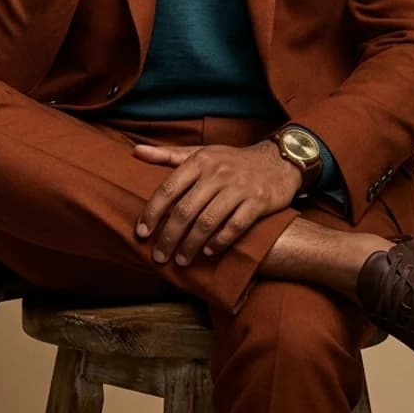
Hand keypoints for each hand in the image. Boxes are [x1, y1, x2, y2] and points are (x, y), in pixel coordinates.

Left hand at [132, 141, 301, 266]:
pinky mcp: (258, 202)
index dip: (152, 213)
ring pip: (208, 222)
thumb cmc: (231, 161)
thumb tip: (135, 152)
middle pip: (185, 211)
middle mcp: (218, 173)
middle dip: (169, 237)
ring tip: (181, 260)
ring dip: (191, 245)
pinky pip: (235, 227)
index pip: (168, 189)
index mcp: (200, 161)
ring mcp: (239, 188)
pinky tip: (209, 252)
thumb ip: (168, 155)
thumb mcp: (201, 152)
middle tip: (159, 256)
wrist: (278, 161)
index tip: (141, 233)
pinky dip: (220, 242)